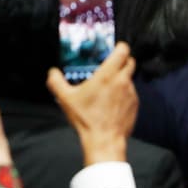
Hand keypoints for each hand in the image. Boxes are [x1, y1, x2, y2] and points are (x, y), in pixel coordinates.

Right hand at [46, 41, 137, 165]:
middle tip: (110, 64)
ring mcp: (131, 94)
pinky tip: (112, 102)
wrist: (104, 140)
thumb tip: (52, 72)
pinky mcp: (135, 106)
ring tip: (108, 87)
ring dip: (122, 78)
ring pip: (129, 78)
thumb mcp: (65, 98)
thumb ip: (56, 81)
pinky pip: (131, 93)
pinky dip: (124, 93)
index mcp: (107, 75)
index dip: (120, 47)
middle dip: (122, 60)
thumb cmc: (86, 118)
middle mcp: (122, 81)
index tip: (114, 48)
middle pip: (130, 62)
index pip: (122, 51)